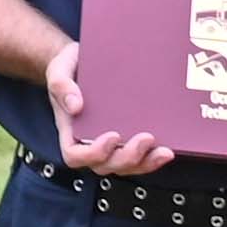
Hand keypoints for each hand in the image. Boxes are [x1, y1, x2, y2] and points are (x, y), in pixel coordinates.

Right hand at [39, 41, 173, 175]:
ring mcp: (110, 143)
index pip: (75, 156)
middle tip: (146, 138)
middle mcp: (89, 141)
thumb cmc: (69, 68)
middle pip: (105, 165)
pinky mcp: (127, 137)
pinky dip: (153, 157)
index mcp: (70, 130)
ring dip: (145, 163)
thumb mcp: (59, 70)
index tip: (112, 136)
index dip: (93, 153)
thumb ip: (62, 85)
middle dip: (128, 157)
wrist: (83, 60)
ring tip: (164, 151)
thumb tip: (75, 105)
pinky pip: (139, 157)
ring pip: (125, 166)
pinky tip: (167, 148)